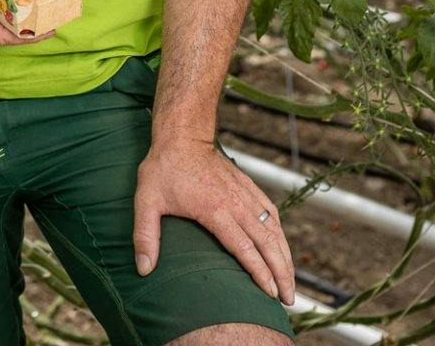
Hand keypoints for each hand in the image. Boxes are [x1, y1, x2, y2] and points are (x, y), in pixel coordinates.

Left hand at [131, 137, 294, 305]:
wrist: (182, 135)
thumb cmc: (163, 169)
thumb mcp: (146, 201)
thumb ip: (145, 236)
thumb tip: (143, 269)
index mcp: (215, 210)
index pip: (244, 247)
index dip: (259, 272)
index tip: (270, 293)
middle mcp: (236, 203)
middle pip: (267, 243)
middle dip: (281, 272)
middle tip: (289, 298)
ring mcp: (245, 194)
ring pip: (274, 229)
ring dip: (285, 256)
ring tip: (290, 281)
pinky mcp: (248, 186)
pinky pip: (271, 212)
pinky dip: (280, 232)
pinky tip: (283, 247)